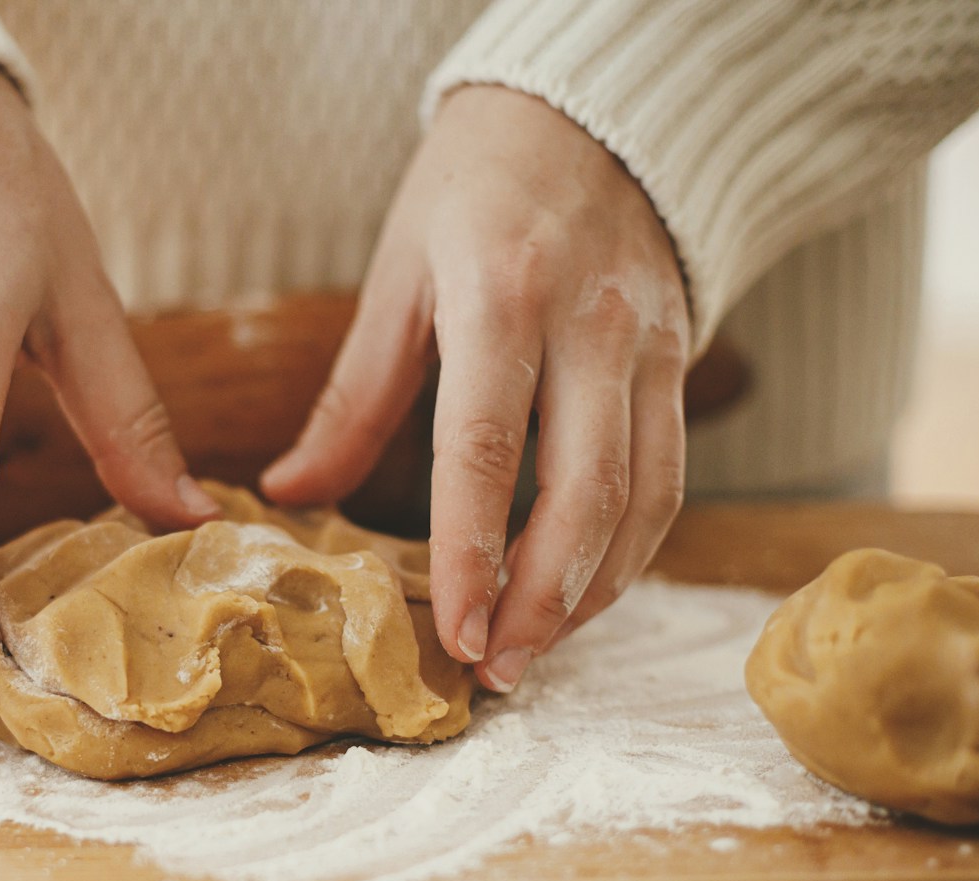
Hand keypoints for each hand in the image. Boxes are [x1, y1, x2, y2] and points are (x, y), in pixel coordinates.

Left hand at [262, 86, 689, 692]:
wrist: (592, 110)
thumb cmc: (476, 187)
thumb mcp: (400, 272)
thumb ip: (354, 395)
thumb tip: (294, 495)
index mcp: (501, 292)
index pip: (488, 447)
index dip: (471, 553)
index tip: (453, 635)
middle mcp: (591, 323)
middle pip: (584, 490)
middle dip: (543, 599)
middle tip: (498, 672)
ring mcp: (650, 343)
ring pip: (644, 497)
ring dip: (593, 591)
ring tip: (536, 653)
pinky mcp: (684, 358)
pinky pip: (670, 477)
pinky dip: (630, 550)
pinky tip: (583, 593)